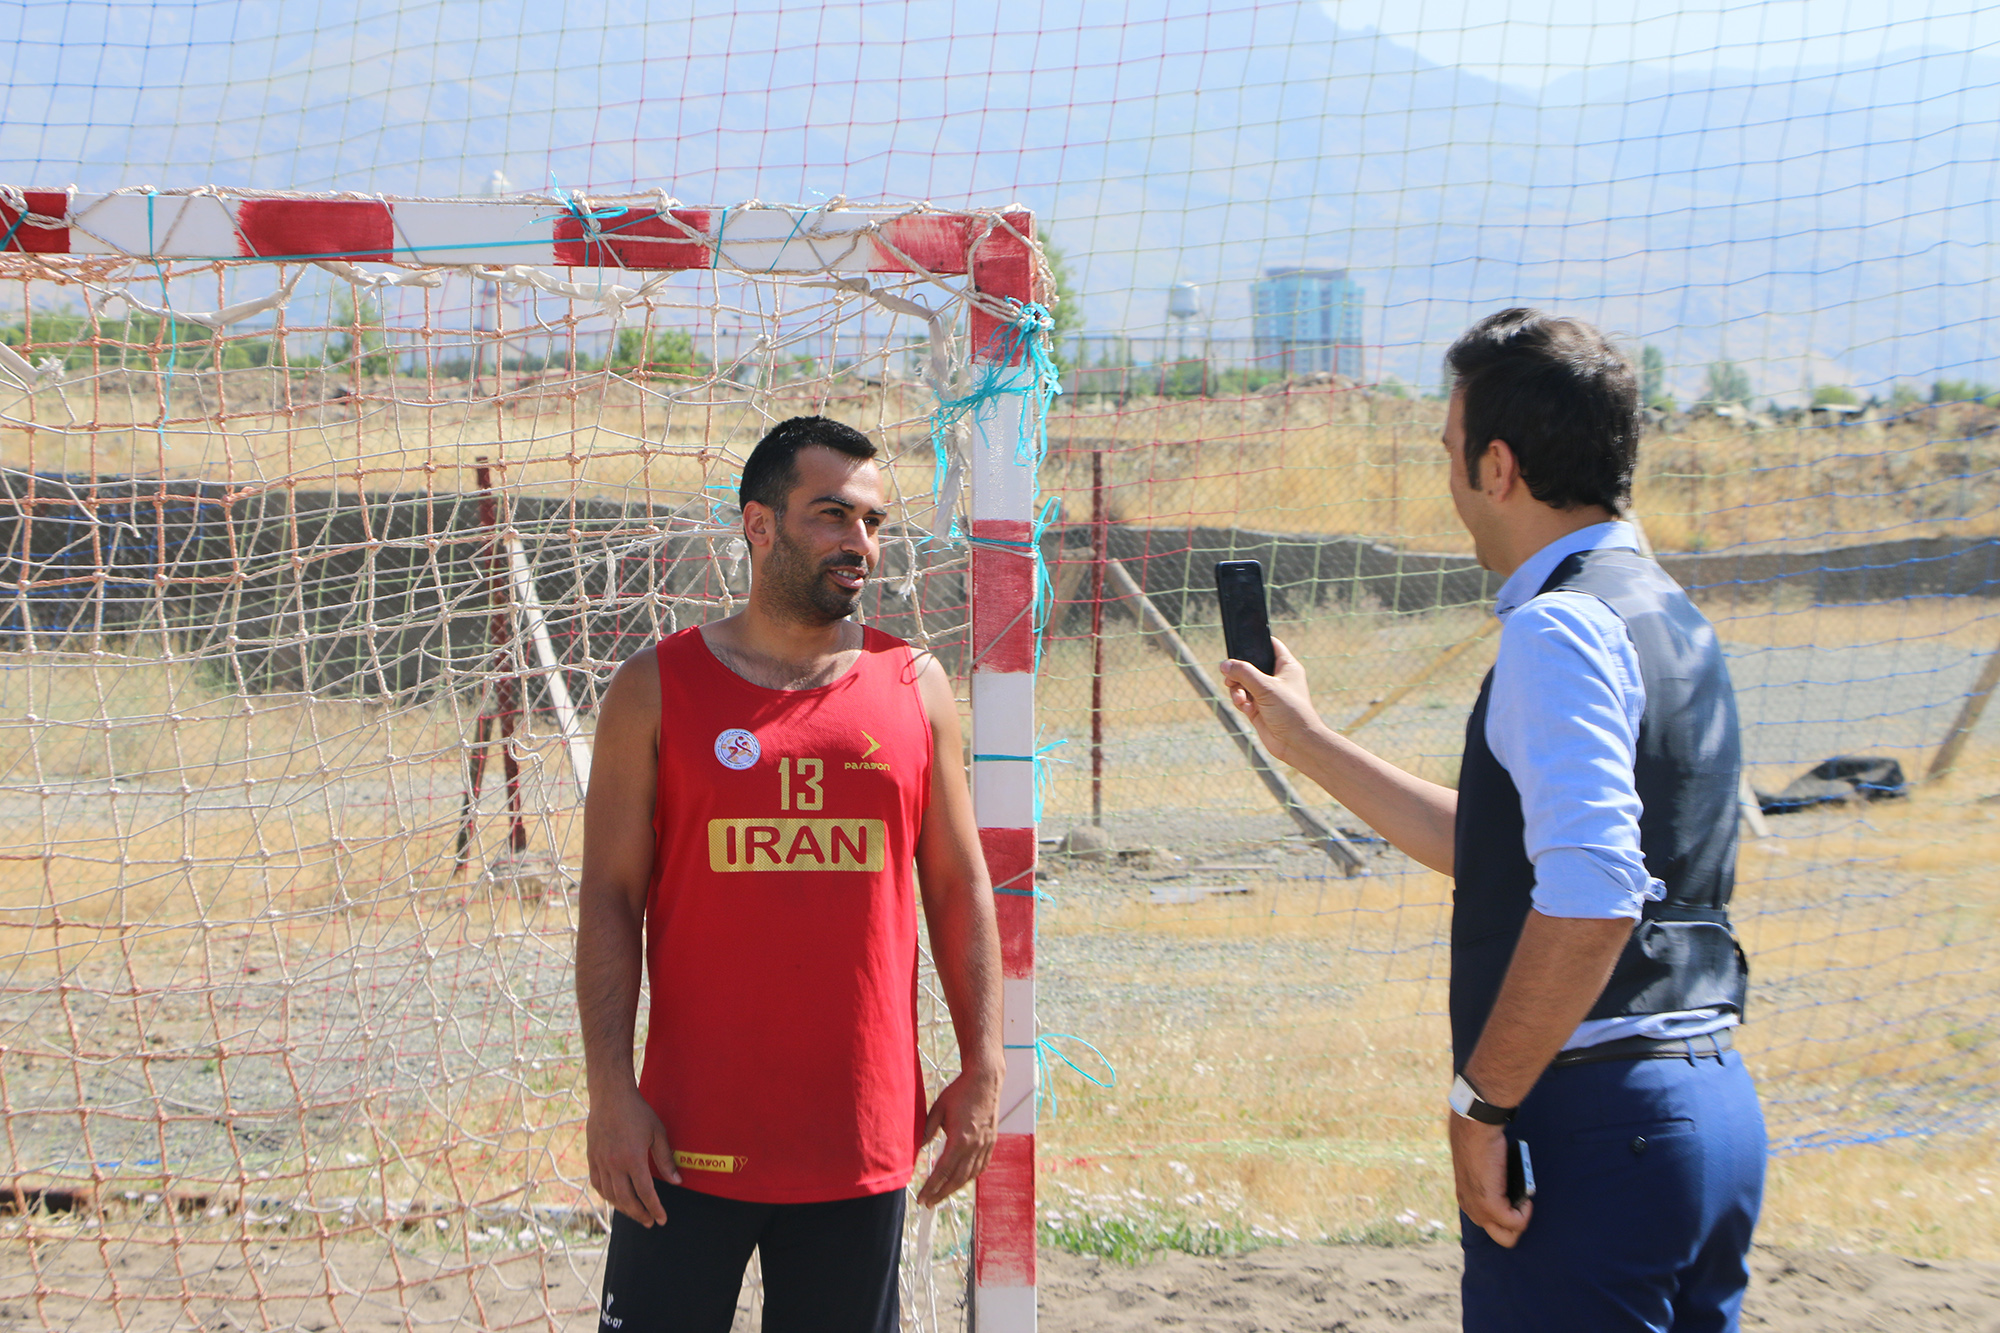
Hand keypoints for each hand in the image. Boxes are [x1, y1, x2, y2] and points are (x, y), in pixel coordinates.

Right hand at [587, 1084, 678, 1226]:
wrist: (610, 1096)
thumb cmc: (638, 1112)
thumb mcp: (657, 1133)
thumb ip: (666, 1159)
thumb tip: (676, 1181)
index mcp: (633, 1159)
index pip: (645, 1193)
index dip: (654, 1208)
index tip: (662, 1219)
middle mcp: (614, 1164)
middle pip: (626, 1199)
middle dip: (640, 1214)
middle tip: (650, 1222)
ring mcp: (600, 1162)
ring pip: (610, 1195)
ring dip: (624, 1208)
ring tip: (636, 1213)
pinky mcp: (592, 1158)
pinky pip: (597, 1184)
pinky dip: (607, 1196)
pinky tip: (616, 1199)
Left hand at [915, 1064, 1001, 1206]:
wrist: (985, 1081)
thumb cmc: (959, 1093)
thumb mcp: (937, 1110)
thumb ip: (927, 1131)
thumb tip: (918, 1150)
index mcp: (960, 1139)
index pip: (943, 1171)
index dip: (931, 1187)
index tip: (921, 1198)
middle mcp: (975, 1146)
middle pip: (957, 1179)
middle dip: (941, 1193)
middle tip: (928, 1203)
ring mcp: (985, 1145)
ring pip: (970, 1175)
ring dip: (954, 1188)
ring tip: (941, 1195)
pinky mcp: (991, 1142)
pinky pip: (981, 1166)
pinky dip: (970, 1177)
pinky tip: (962, 1180)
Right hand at [1218, 637, 1321, 764]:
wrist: (1296, 743)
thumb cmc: (1290, 711)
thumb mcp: (1266, 687)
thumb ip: (1244, 673)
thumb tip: (1225, 665)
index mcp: (1286, 667)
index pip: (1270, 645)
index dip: (1256, 643)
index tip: (1239, 644)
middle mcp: (1277, 679)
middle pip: (1251, 666)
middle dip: (1238, 672)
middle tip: (1230, 676)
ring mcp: (1267, 695)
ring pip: (1243, 683)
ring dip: (1237, 689)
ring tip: (1240, 697)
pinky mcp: (1259, 709)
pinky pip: (1242, 699)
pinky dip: (1240, 701)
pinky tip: (1245, 707)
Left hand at [1449, 1114, 1530, 1246]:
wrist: (1476, 1131)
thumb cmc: (1484, 1145)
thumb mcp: (1488, 1171)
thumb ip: (1496, 1186)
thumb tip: (1514, 1196)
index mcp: (1468, 1200)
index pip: (1491, 1225)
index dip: (1510, 1214)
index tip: (1518, 1199)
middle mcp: (1471, 1209)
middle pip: (1499, 1236)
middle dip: (1517, 1222)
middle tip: (1524, 1202)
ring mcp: (1479, 1210)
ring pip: (1507, 1237)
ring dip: (1522, 1219)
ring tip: (1525, 1199)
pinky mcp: (1490, 1206)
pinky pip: (1516, 1224)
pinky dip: (1526, 1213)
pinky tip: (1527, 1199)